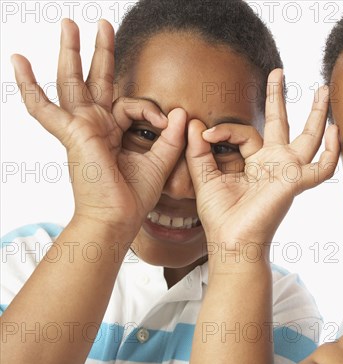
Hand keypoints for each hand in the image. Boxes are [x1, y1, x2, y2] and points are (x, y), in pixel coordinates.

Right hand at [11, 19, 185, 231]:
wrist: (118, 218)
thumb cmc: (134, 196)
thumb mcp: (161, 161)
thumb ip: (170, 136)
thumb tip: (180, 111)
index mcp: (114, 131)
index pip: (131, 104)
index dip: (150, 110)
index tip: (165, 121)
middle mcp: (95, 125)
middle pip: (95, 80)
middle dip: (99, 51)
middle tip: (102, 24)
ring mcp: (81, 127)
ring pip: (72, 82)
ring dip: (70, 52)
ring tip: (68, 24)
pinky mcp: (72, 132)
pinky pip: (43, 107)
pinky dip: (29, 86)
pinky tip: (18, 61)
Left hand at [185, 69, 338, 260]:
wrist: (230, 244)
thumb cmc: (221, 217)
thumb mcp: (204, 177)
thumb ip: (198, 150)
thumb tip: (193, 122)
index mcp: (255, 163)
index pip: (245, 132)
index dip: (224, 129)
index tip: (204, 134)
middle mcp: (274, 164)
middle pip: (282, 124)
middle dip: (280, 98)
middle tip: (280, 71)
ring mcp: (288, 172)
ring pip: (309, 138)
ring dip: (317, 114)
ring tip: (323, 89)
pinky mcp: (295, 182)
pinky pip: (322, 168)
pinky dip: (330, 152)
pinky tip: (334, 130)